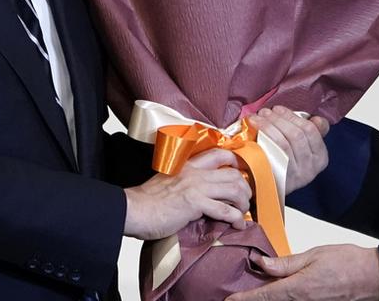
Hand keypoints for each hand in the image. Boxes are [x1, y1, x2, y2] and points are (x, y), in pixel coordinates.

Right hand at [122, 148, 251, 239]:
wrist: (133, 210)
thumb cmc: (147, 201)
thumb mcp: (168, 182)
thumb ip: (185, 183)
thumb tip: (200, 196)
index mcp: (188, 165)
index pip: (218, 154)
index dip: (235, 162)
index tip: (242, 174)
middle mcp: (195, 172)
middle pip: (233, 173)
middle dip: (245, 186)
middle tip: (245, 199)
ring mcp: (196, 187)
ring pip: (234, 189)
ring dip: (243, 202)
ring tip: (243, 212)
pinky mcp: (195, 204)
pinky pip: (225, 210)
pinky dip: (236, 218)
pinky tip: (238, 225)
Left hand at [225, 244, 378, 300]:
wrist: (374, 279)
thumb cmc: (348, 263)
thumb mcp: (314, 255)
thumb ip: (286, 262)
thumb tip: (262, 263)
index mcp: (298, 289)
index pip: (264, 296)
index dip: (244, 299)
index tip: (229, 300)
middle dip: (253, 300)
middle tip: (238, 296)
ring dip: (267, 299)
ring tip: (255, 293)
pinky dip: (281, 299)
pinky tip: (276, 292)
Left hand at [249, 106, 329, 193]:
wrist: (268, 190)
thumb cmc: (284, 164)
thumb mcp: (302, 149)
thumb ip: (311, 132)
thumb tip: (316, 119)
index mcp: (320, 157)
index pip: (311, 130)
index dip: (293, 116)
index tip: (278, 109)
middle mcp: (311, 168)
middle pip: (297, 135)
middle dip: (279, 119)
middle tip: (265, 111)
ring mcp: (296, 176)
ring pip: (284, 142)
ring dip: (268, 125)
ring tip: (257, 117)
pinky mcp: (280, 179)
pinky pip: (272, 153)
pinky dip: (262, 138)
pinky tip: (253, 130)